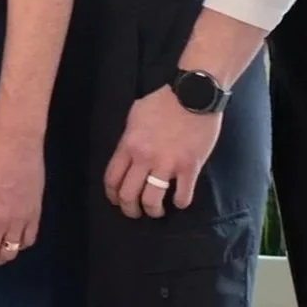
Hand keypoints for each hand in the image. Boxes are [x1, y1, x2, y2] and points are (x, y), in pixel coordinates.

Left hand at [102, 87, 221, 218]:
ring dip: (153, 210)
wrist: (194, 94)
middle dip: (129, 209)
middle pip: (128, 195)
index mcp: (128, 145)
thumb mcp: (135, 114)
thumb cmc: (164, 101)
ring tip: (156, 211)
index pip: (112, 178)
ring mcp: (167, 164)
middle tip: (135, 212)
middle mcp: (144, 158)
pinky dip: (180, 203)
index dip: (112, 195)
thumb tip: (127, 151)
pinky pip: (182, 196)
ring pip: (152, 200)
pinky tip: (179, 201)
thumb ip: (129, 136)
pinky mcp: (189, 167)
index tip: (116, 200)